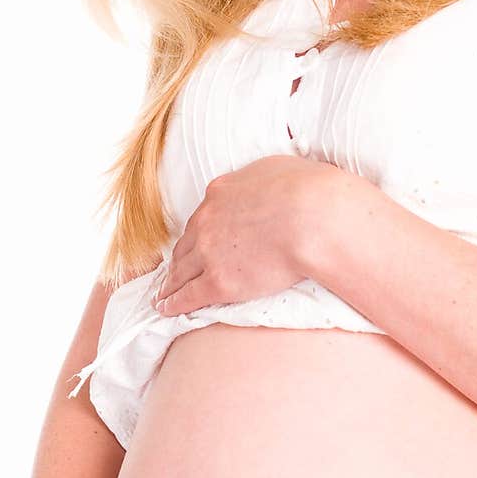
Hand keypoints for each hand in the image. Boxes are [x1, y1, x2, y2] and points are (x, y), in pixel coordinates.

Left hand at [154, 155, 335, 314]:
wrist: (313, 219)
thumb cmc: (307, 191)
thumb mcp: (277, 169)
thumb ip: (261, 179)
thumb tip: (265, 183)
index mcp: (220, 192)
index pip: (202, 217)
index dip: (198, 233)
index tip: (196, 242)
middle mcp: (207, 221)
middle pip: (185, 245)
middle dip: (178, 260)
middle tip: (172, 272)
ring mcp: (209, 252)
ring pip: (180, 272)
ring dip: (170, 284)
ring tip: (163, 295)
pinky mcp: (218, 282)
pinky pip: (188, 296)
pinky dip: (174, 303)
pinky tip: (166, 309)